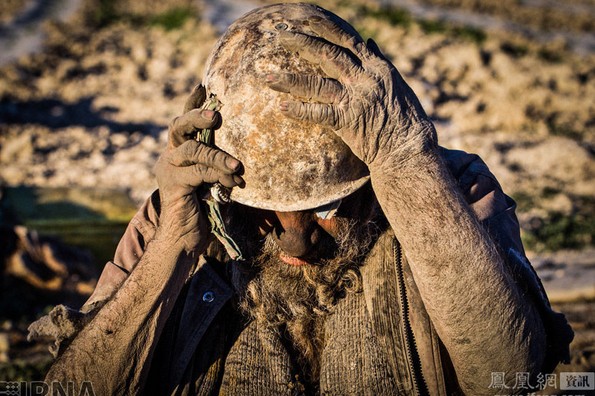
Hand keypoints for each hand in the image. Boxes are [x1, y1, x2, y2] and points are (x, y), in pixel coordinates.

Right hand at [154, 85, 243, 250]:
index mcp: (178, 152)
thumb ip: (219, 165)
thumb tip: (241, 154)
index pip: (183, 122)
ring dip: (218, 156)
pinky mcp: (173, 185)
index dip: (193, 104)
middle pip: (178, 126)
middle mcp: (169, 156)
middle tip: (216, 115)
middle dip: (197, 116)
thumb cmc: (203, 210)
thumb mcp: (213, 182)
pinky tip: (233, 185)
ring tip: (237, 167)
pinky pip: (199, 172)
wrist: (184, 239)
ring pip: (193, 150)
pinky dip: (219, 177)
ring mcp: (168, 170)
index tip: (204, 87)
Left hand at [266, 18, 436, 168]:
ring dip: (289, 79)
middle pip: (326, 53)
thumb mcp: (396, 82)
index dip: (325, 27)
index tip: (307, 18)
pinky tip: (281, 107)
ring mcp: (354, 99)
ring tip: (267, 77)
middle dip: (300, 42)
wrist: (409, 147)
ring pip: (316, 83)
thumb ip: (379, 61)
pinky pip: (318, 113)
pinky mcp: (347, 121)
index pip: (346, 39)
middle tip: (279, 35)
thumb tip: (369, 42)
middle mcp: (364, 77)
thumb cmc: (405, 117)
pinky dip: (299, 110)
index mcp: (375, 66)